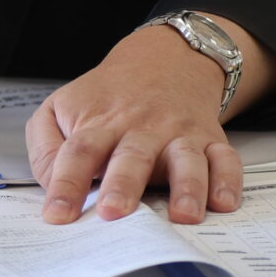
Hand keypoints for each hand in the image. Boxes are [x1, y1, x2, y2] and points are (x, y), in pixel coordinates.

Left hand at [26, 24, 259, 225]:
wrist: (162, 61)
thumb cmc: (107, 98)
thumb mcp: (61, 109)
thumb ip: (46, 148)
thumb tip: (52, 188)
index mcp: (100, 124)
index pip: (78, 153)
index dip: (66, 184)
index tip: (58, 215)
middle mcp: (141, 129)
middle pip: (131, 157)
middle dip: (123, 186)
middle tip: (113, 213)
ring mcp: (178, 134)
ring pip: (185, 159)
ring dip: (186, 187)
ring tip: (183, 215)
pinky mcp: (210, 139)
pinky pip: (226, 159)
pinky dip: (229, 180)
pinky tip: (225, 201)